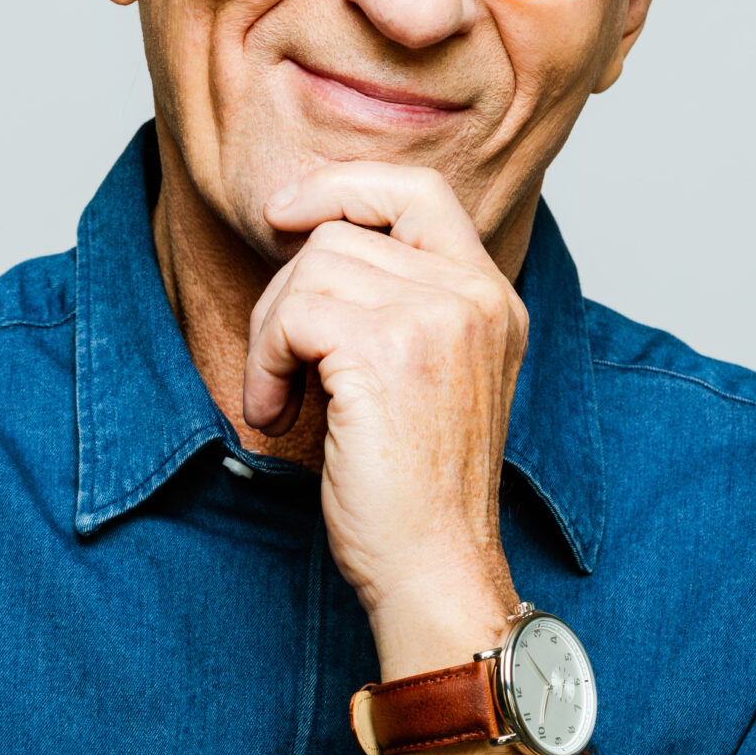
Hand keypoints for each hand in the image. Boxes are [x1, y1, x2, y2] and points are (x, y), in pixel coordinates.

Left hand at [246, 162, 528, 668]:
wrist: (434, 569)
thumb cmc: (416, 490)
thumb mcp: (429, 373)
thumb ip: (400, 301)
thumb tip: (312, 234)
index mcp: (491, 297)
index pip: (419, 188)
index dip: (344, 185)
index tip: (287, 214)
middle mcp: (475, 295)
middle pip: (342, 230)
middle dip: (287, 294)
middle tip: (282, 367)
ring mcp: (437, 316)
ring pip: (311, 266)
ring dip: (271, 335)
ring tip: (281, 397)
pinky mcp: (388, 349)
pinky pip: (292, 314)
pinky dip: (264, 362)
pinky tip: (275, 413)